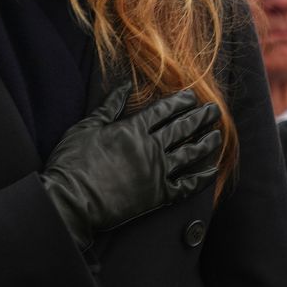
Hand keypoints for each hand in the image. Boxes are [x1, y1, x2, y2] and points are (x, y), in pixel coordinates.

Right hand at [39, 85, 221, 248]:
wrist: (70, 200)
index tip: (192, 96)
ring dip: (207, 143)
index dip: (181, 101)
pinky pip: (188, 185)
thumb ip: (108, 107)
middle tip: (214, 110)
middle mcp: (151, 147)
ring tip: (217, 136)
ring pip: (191, 153)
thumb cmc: (71, 163)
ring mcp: (157, 171)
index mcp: (133, 129)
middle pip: (183, 127)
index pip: (164, 110)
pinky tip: (211, 171)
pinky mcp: (158, 195)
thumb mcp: (85, 127)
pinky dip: (202, 178)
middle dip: (201, 117)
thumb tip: (125, 86)